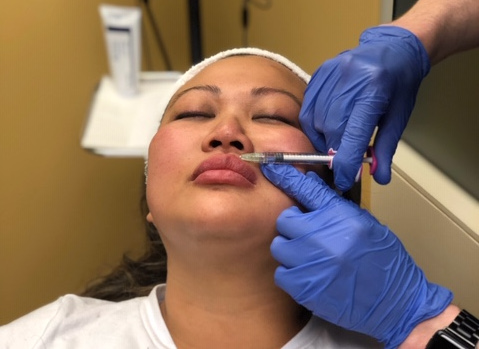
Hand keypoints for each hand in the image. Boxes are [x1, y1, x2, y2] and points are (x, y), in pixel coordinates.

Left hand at [262, 163, 452, 348]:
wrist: (396, 303)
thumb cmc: (384, 262)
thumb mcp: (365, 224)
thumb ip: (335, 205)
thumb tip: (309, 183)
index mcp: (342, 217)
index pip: (307, 190)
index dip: (287, 177)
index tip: (272, 168)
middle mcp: (324, 238)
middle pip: (285, 220)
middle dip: (294, 226)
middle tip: (308, 235)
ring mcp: (313, 263)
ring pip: (279, 246)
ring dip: (291, 250)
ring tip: (310, 257)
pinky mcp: (305, 288)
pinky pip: (280, 273)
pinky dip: (291, 274)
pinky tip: (309, 275)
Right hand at [300, 26, 429, 190]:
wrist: (393, 49)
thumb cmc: (398, 85)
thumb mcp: (398, 118)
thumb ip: (385, 148)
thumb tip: (378, 177)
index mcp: (375, 90)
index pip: (353, 134)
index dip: (345, 162)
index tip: (344, 180)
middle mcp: (350, 79)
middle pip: (331, 129)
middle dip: (335, 152)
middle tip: (343, 161)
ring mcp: (331, 74)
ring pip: (315, 121)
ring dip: (323, 139)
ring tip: (337, 142)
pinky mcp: (319, 72)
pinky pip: (308, 108)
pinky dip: (314, 125)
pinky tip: (326, 128)